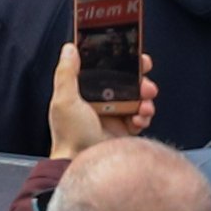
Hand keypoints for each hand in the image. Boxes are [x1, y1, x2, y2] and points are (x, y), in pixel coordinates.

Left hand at [46, 37, 157, 158]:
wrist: (80, 162)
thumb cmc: (69, 133)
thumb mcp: (64, 99)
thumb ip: (66, 73)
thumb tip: (70, 48)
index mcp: (85, 90)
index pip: (107, 69)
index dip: (122, 61)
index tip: (135, 56)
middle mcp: (101, 100)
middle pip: (127, 82)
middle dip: (140, 79)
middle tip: (146, 82)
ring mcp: (115, 115)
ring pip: (138, 98)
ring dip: (145, 98)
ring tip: (144, 103)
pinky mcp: (126, 129)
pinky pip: (141, 117)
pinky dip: (144, 115)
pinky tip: (139, 118)